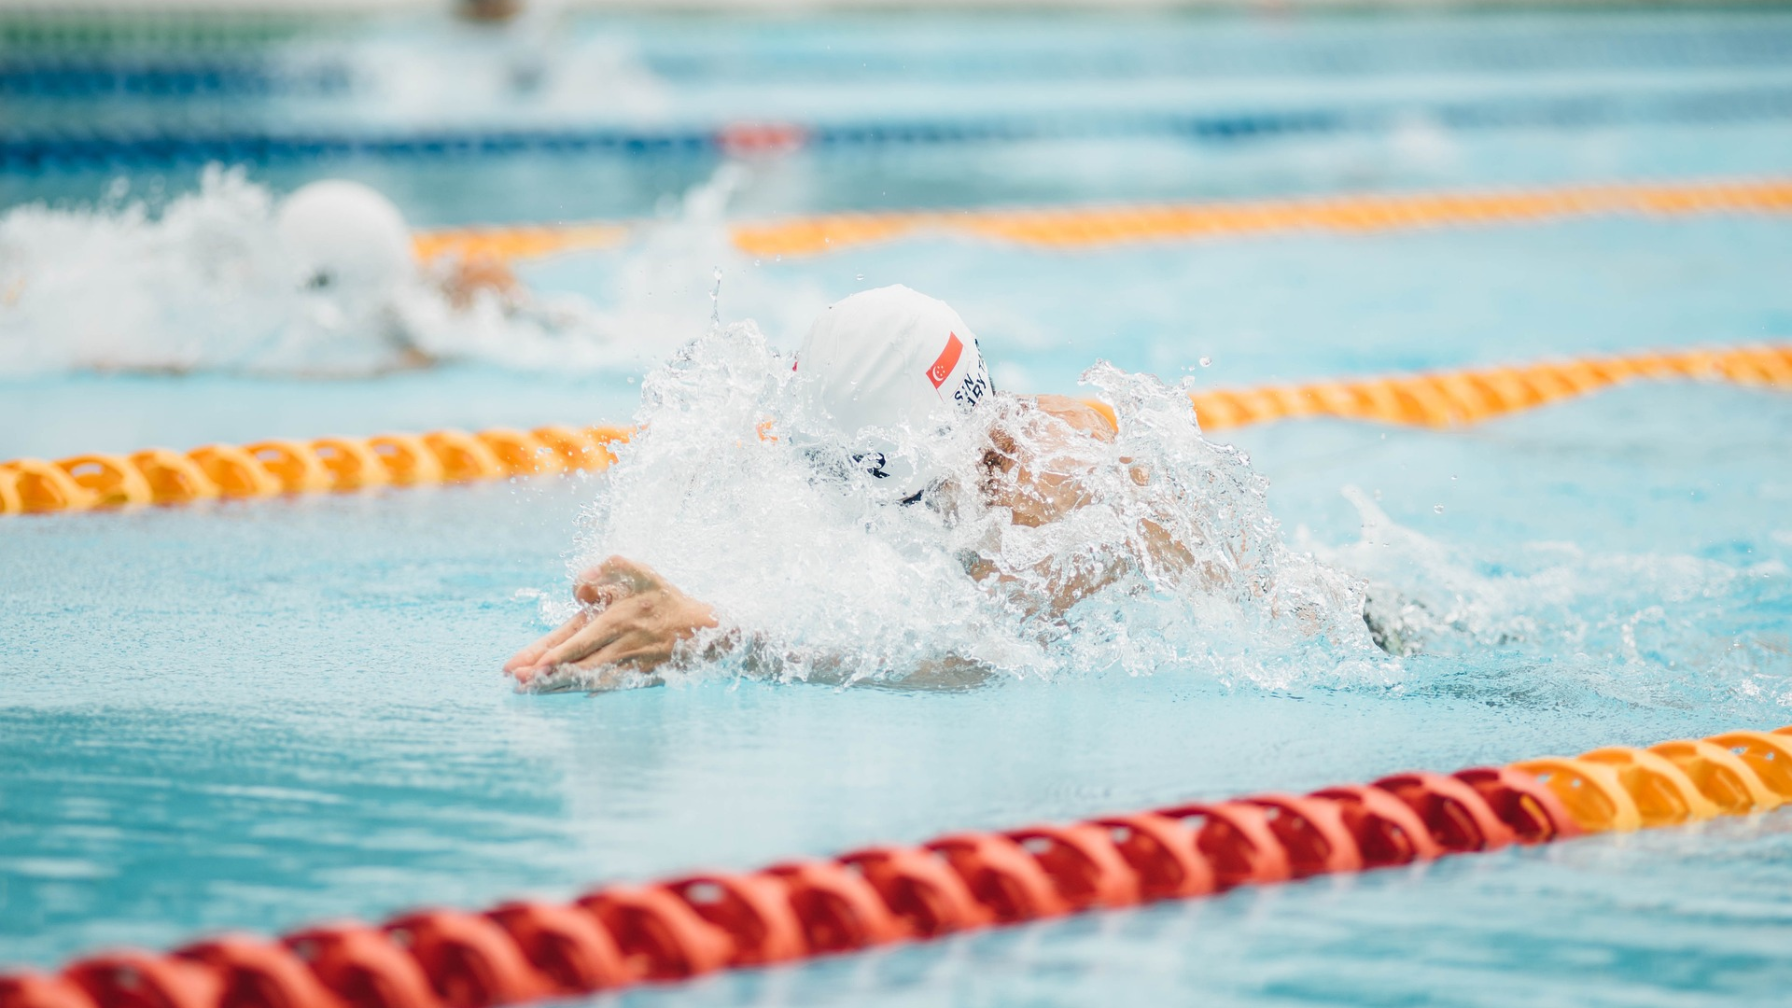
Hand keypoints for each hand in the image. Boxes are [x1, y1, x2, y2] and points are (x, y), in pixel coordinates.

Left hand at [504, 556, 717, 689]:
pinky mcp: (636, 676)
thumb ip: (611, 567)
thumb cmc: (666, 598)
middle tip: (518, 682)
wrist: (704, 630)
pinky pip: (605, 686)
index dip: (554, 652)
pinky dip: (582, 692)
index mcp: (616, 617)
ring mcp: (627, 662)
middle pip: (576, 662)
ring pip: (587, 677)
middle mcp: (619, 642)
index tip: (531, 664)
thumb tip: (579, 585)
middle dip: (546, 673)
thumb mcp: (641, 572)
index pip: (577, 637)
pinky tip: (564, 693)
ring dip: (558, 684)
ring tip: (531, 690)